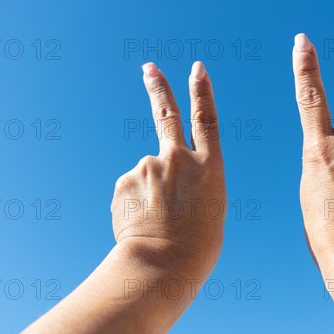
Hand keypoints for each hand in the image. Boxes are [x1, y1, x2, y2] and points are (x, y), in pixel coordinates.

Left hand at [111, 61, 225, 282]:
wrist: (163, 265)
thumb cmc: (196, 246)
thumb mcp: (209, 209)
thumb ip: (189, 183)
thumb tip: (159, 176)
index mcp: (208, 167)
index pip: (206, 119)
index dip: (202, 92)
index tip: (197, 68)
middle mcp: (178, 158)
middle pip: (166, 114)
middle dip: (158, 87)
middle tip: (149, 67)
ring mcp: (149, 167)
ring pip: (145, 175)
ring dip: (148, 194)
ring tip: (156, 222)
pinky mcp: (124, 181)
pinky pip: (129, 191)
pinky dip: (133, 205)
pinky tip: (141, 224)